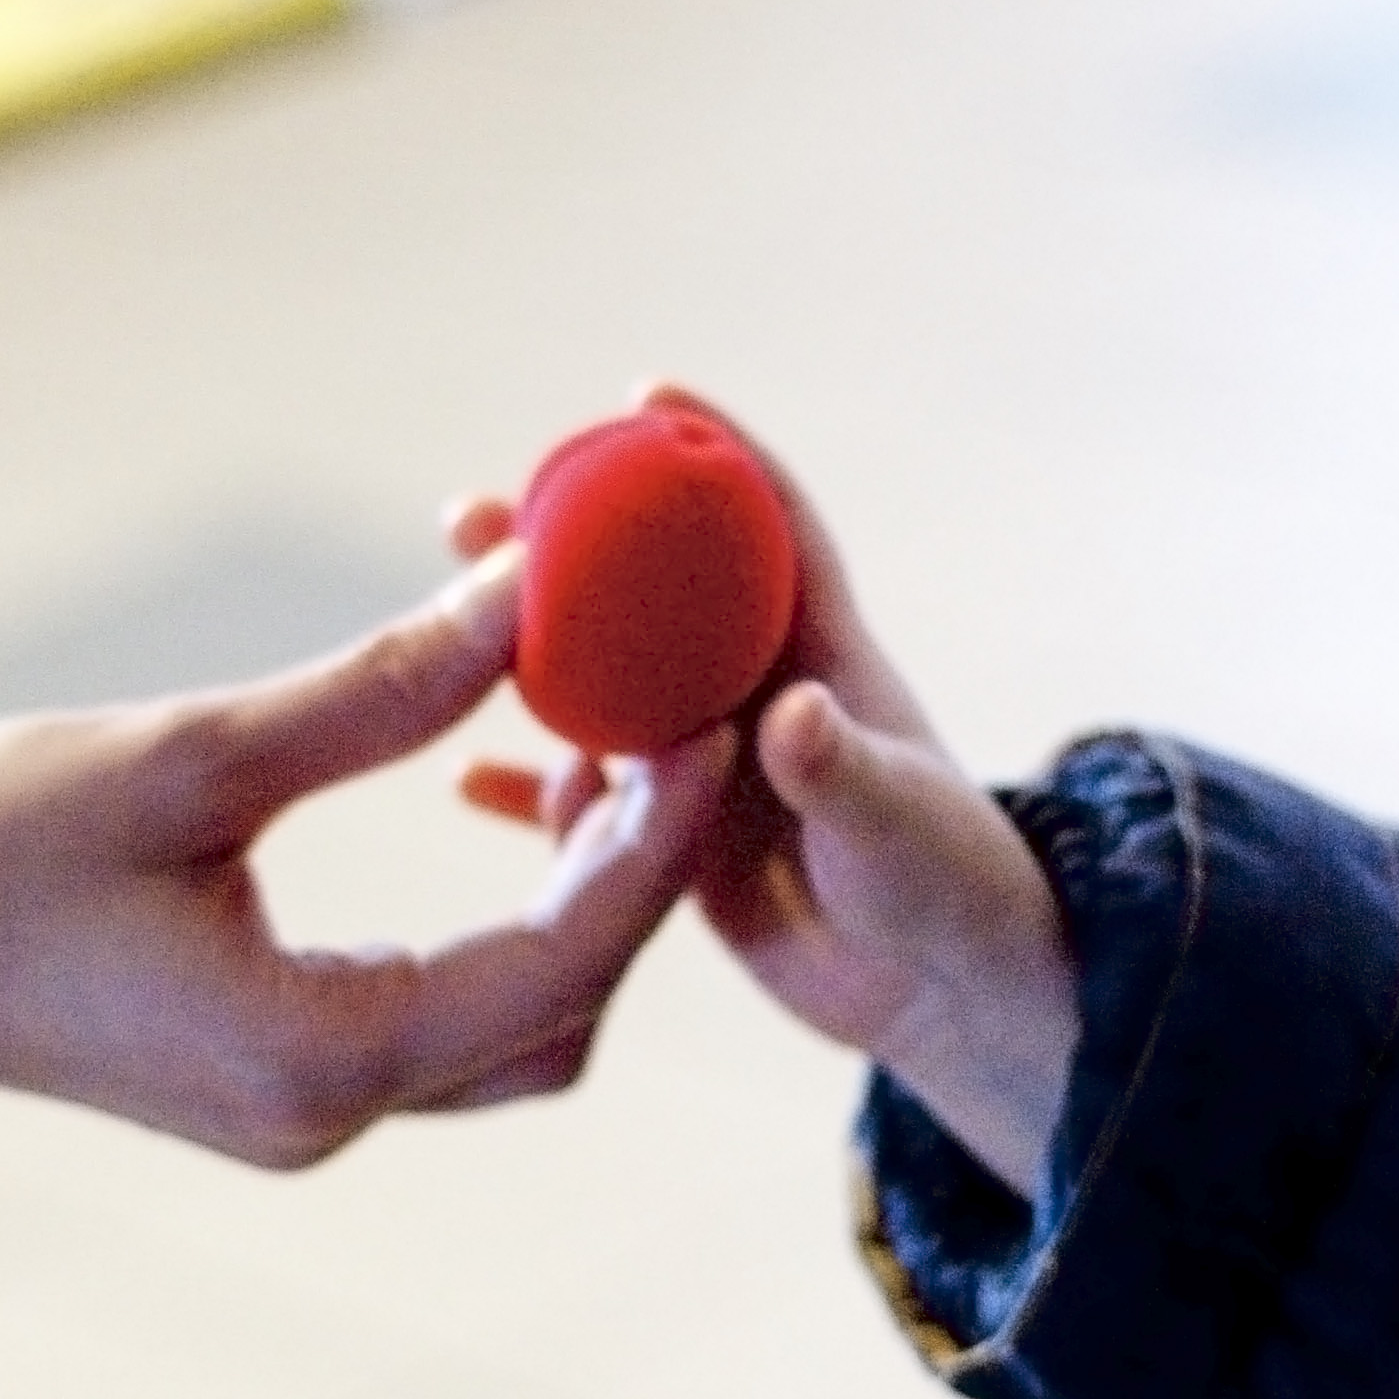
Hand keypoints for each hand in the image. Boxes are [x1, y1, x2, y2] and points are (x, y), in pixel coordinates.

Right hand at [0, 546, 733, 1167]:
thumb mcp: (183, 756)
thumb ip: (374, 692)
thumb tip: (528, 599)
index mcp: (315, 1061)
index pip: (558, 960)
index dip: (657, 840)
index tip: (716, 713)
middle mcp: (320, 1115)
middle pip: (558, 1016)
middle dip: (636, 882)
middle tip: (672, 722)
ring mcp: (286, 1108)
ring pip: (501, 1025)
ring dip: (564, 903)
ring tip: (597, 744)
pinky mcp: (252, 1073)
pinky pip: (425, 1014)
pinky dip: (487, 921)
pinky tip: (495, 798)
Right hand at [455, 385, 1076, 1203]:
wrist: (947, 1001)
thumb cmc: (953, 894)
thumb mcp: (900, 829)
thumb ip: (842, 769)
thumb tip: (789, 714)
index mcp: (822, 661)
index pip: (768, 528)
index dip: (714, 455)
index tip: (645, 396)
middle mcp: (756, 697)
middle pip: (650, 596)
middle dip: (570, 548)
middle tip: (474, 515)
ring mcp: (710, 769)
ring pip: (605, 691)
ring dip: (533, 658)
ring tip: (445, 628)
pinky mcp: (680, 844)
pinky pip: (590, 807)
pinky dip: (532, 791)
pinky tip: (461, 784)